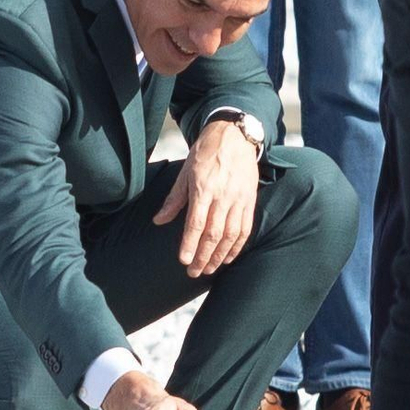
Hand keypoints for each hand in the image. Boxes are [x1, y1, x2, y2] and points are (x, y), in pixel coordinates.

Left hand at [153, 118, 259, 277]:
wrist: (234, 137)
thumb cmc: (205, 154)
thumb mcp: (184, 173)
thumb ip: (174, 200)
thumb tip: (158, 221)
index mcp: (203, 188)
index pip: (196, 223)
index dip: (189, 244)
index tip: (183, 260)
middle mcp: (223, 196)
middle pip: (213, 234)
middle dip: (203, 256)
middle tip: (194, 272)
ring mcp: (239, 199)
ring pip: (230, 235)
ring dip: (220, 256)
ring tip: (209, 269)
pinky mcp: (250, 201)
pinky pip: (245, 229)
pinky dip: (237, 246)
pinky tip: (229, 257)